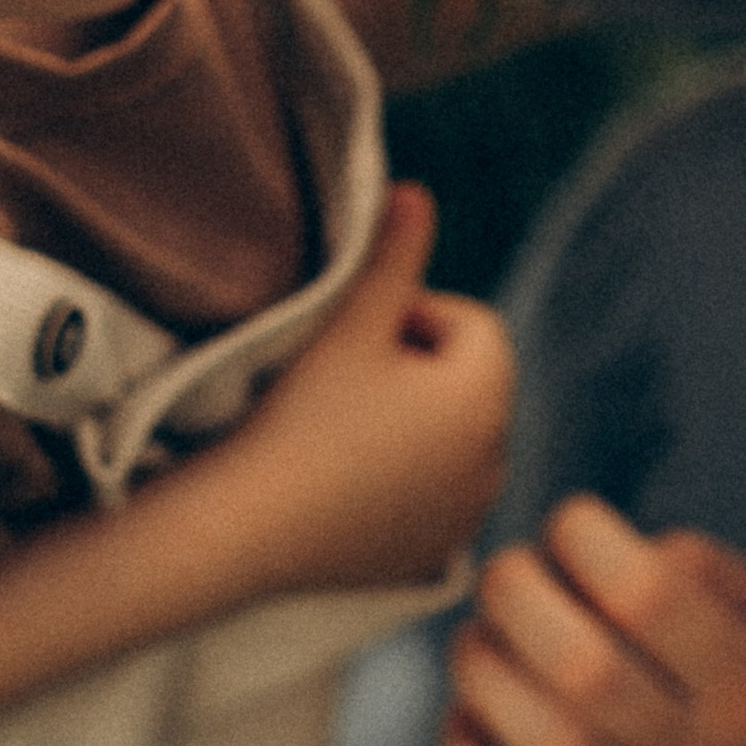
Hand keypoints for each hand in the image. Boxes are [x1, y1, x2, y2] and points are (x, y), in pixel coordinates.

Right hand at [224, 182, 514, 591]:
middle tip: (343, 382)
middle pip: (470, 381)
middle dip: (420, 367)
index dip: (413, 316)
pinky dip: (409, 477)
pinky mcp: (438, 552)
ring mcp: (471, 513)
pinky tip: (349, 479)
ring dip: (417, 422)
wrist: (247, 531)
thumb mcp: (350, 322)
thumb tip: (417, 193)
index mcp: (486, 395)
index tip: (354, 340)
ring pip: (455, 437)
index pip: (474, 323)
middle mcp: (498, 458)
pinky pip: (439, 492)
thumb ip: (393, 254)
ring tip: (343, 430)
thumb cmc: (298, 415)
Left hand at [438, 494, 745, 745]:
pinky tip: (472, 716)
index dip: (587, 540)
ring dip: (483, 666)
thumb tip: (617, 550)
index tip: (571, 525)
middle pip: (582, 667)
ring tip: (485, 634)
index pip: (652, 597)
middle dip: (517, 593)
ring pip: (537, 741)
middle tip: (510, 572)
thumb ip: (709, 567)